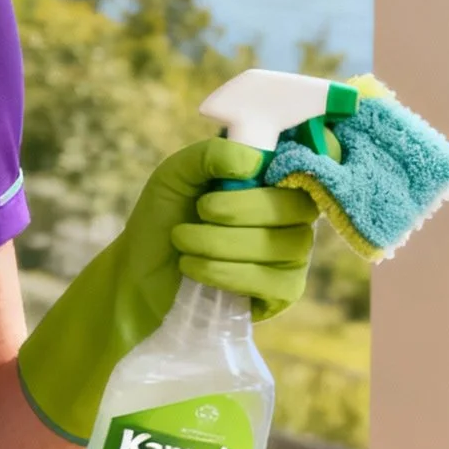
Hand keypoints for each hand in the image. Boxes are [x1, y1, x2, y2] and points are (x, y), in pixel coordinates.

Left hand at [15, 137, 320, 443]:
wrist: (140, 273)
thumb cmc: (164, 217)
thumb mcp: (177, 174)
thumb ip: (210, 155)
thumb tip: (253, 161)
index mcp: (273, 180)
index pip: (309, 167)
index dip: (287, 170)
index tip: (246, 174)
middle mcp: (291, 215)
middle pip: (297, 208)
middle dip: (242, 209)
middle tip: (200, 211)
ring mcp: (292, 255)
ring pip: (285, 246)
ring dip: (225, 243)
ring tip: (184, 242)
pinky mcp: (282, 292)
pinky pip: (276, 282)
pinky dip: (231, 273)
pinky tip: (196, 269)